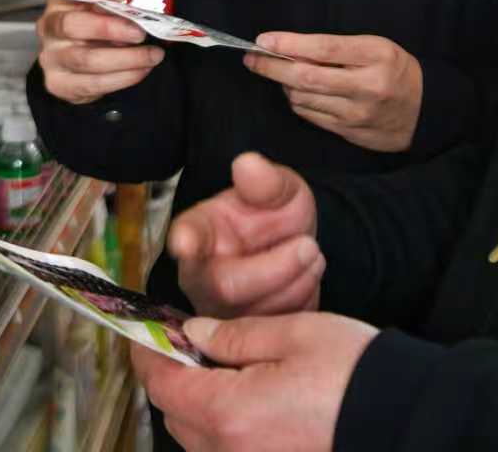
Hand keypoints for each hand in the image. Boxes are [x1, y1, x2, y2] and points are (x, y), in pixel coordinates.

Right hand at [35, 0, 163, 103]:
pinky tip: (142, 70)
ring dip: (126, 58)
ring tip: (153, 55)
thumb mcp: (103, 8)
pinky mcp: (59, 83)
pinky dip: (123, 77)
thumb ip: (116, 5)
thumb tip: (139, 9)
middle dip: (110, 28)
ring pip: (86, 59)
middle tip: (140, 33)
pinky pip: (94, 83)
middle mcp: (50, 25)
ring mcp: (51, 55)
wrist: (75, 64)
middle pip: (72, 24)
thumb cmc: (96, 27)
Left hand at [132, 313, 377, 451]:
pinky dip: (220, 422)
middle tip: (187, 339)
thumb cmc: (352, 372)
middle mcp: (230, 451)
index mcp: (229, 413)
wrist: (401, 416)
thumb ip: (235, 335)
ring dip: (195, 401)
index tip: (147, 330)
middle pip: (175, 415)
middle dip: (172, 376)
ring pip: (197, 437)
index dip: (149, 353)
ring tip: (218, 364)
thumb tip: (195, 333)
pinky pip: (225, 448)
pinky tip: (243, 394)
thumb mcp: (293, 334)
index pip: (164, 385)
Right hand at [170, 153, 322, 317]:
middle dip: (276, 268)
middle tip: (309, 245)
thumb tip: (247, 163)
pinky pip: (276, 330)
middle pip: (227, 287)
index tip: (186, 242)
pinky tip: (307, 276)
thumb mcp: (278, 188)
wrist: (291, 243)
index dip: (186, 242)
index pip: (187, 237)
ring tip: (311, 255)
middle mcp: (200, 275)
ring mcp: (220, 309)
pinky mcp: (246, 335)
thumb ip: (264, 180)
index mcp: (198, 231)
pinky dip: (303, 301)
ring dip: (296, 282)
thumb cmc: (272, 213)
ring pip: (255, 313)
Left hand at [245, 34, 423, 151]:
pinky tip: (297, 91)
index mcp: (376, 56)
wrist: (425, 111)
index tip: (264, 39)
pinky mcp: (348, 132)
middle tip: (251, 58)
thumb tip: (291, 48)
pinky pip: (310, 115)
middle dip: (272, 66)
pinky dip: (297, 101)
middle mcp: (366, 86)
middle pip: (306, 76)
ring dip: (283, 84)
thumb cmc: (395, 71)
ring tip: (279, 72)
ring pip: (303, 98)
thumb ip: (338, 48)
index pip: (324, 48)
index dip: (290, 43)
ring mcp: (356, 113)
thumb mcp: (377, 47)